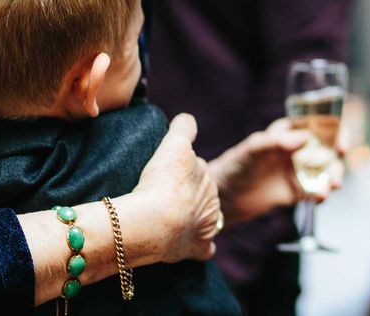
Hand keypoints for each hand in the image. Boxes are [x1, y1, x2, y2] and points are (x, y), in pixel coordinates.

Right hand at [134, 113, 221, 261]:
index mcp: (207, 177)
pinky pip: (204, 248)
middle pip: (201, 192)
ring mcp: (206, 227)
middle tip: (164, 192)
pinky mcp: (197, 249)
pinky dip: (199, 245)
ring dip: (192, 216)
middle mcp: (212, 201)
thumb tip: (187, 120)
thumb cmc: (164, 181)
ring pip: (204, 217)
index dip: (183, 167)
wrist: (157, 222)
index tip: (170, 170)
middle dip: (189, 192)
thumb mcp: (174, 145)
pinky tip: (187, 242)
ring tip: (168, 215)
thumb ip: (184, 128)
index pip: (198, 167)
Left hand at [210, 118, 344, 224]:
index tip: (341, 139)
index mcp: (284, 134)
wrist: (222, 196)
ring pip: (323, 170)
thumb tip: (306, 137)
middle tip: (341, 160)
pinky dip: (322, 193)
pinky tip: (320, 197)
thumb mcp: (253, 150)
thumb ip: (277, 143)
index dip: (331, 129)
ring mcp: (295, 171)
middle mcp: (293, 151)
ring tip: (332, 185)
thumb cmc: (234, 166)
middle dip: (337, 154)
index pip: (312, 126)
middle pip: (324, 149)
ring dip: (333, 175)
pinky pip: (315, 191)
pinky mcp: (294, 192)